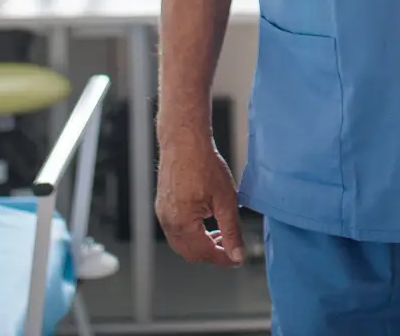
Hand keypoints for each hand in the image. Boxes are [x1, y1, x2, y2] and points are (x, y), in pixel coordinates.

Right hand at [155, 135, 245, 265]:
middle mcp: (168, 221)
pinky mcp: (162, 206)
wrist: (184, 140)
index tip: (237, 258)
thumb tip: (237, 254)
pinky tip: (207, 222)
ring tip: (221, 233)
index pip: (205, 253)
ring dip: (202, 244)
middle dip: (212, 253)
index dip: (223, 259)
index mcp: (183, 222)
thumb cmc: (203, 163)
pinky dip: (192, 234)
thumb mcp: (226, 199)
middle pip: (190, 254)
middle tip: (231, 246)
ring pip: (182, 244)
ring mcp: (162, 214)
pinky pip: (176, 231)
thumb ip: (232, 231)